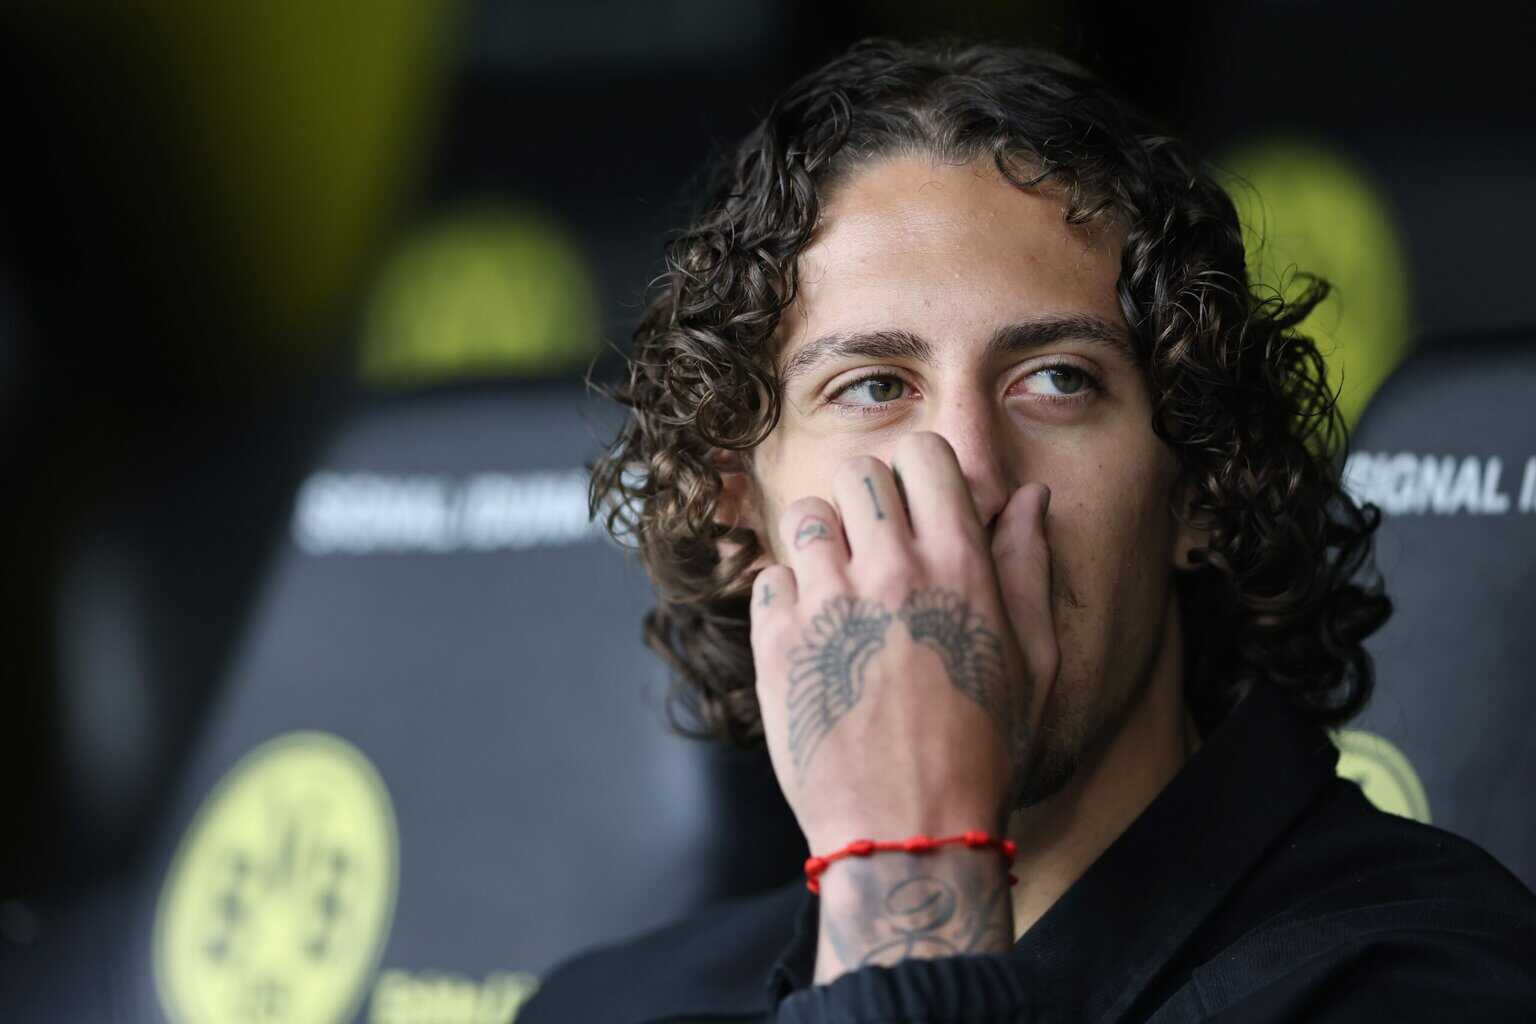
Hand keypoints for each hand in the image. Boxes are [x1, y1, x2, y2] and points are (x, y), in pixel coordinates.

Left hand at [750, 431, 1057, 855]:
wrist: (908, 834)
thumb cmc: (983, 751)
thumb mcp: (1032, 661)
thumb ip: (1028, 568)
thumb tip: (1029, 497)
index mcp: (959, 567)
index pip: (926, 454)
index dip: (921, 475)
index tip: (920, 510)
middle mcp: (890, 571)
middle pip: (861, 472)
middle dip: (870, 501)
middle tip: (878, 551)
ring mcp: (827, 604)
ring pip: (807, 516)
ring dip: (823, 542)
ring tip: (839, 589)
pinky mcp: (777, 643)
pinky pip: (769, 576)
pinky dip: (786, 596)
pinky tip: (813, 635)